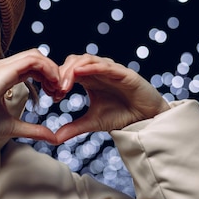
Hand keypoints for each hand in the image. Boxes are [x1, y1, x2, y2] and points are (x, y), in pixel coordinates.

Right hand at [0, 49, 64, 144]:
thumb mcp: (14, 127)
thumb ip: (33, 129)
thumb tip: (52, 138)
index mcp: (2, 77)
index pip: (30, 67)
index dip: (47, 77)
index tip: (55, 95)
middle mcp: (1, 68)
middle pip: (35, 58)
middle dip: (51, 71)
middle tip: (60, 91)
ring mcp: (1, 66)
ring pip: (35, 55)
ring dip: (51, 69)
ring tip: (58, 87)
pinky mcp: (3, 70)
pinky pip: (32, 60)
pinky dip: (47, 68)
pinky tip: (52, 83)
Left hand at [55, 54, 169, 143]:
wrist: (146, 119)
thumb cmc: (121, 116)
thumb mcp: (93, 122)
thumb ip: (74, 128)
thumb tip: (54, 139)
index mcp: (89, 79)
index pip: (68, 71)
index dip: (57, 79)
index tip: (51, 95)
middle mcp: (98, 71)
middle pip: (74, 61)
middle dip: (61, 73)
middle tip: (55, 90)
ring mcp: (111, 70)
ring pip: (87, 59)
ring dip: (73, 70)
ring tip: (64, 85)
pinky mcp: (124, 73)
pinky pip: (107, 66)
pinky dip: (93, 67)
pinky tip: (82, 72)